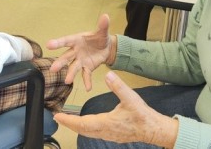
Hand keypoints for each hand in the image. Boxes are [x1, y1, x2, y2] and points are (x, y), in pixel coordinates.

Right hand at [47, 14, 115, 90]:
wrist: (106, 47)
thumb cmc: (100, 37)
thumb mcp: (102, 31)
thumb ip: (103, 25)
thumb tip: (106, 16)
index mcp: (77, 40)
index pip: (66, 41)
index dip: (58, 43)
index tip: (49, 44)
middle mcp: (76, 51)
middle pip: (66, 57)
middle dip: (60, 62)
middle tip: (53, 69)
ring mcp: (81, 60)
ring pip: (73, 67)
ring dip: (70, 74)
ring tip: (67, 81)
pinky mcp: (87, 67)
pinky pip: (86, 75)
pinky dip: (87, 81)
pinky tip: (88, 88)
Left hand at [54, 71, 178, 147]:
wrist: (153, 129)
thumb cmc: (142, 116)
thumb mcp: (130, 98)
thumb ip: (118, 86)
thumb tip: (109, 75)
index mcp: (105, 123)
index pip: (81, 123)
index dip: (68, 120)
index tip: (58, 116)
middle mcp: (104, 131)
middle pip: (81, 129)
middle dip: (69, 123)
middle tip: (59, 117)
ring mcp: (108, 134)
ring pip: (87, 132)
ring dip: (77, 126)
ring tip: (69, 120)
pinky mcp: (112, 135)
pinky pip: (94, 133)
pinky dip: (86, 128)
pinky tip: (87, 123)